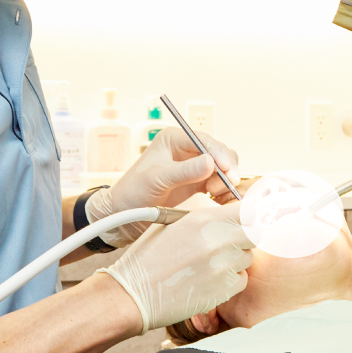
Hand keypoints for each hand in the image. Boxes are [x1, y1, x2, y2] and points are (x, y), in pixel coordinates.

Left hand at [86, 127, 240, 245]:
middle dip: (226, 168)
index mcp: (174, 139)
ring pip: (222, 168)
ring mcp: (194, 167)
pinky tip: (221, 200)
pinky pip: (219, 183)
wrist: (123, 213)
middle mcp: (187, 150)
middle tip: (228, 185)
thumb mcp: (157, 179)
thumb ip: (184, 171)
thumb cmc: (132, 191)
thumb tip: (210, 162)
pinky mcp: (198, 183)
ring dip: (225, 181)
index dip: (218, 154)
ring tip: (216, 194)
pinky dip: (224, 190)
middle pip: (218, 153)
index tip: (226, 170)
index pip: (204, 140)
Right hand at [97, 201, 254, 332]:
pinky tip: (208, 278)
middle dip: (246, 234)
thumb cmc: (151, 254)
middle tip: (230, 239)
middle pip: (255, 232)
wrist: (134, 293)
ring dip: (236, 257)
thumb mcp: (174, 220)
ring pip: (248, 257)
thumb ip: (207, 211)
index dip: (254, 212)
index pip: (249, 209)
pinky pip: (241, 278)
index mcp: (204, 219)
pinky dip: (230, 278)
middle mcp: (218, 241)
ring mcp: (223, 267)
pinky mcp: (224, 290)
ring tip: (209, 261)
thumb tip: (235, 207)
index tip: (251, 215)